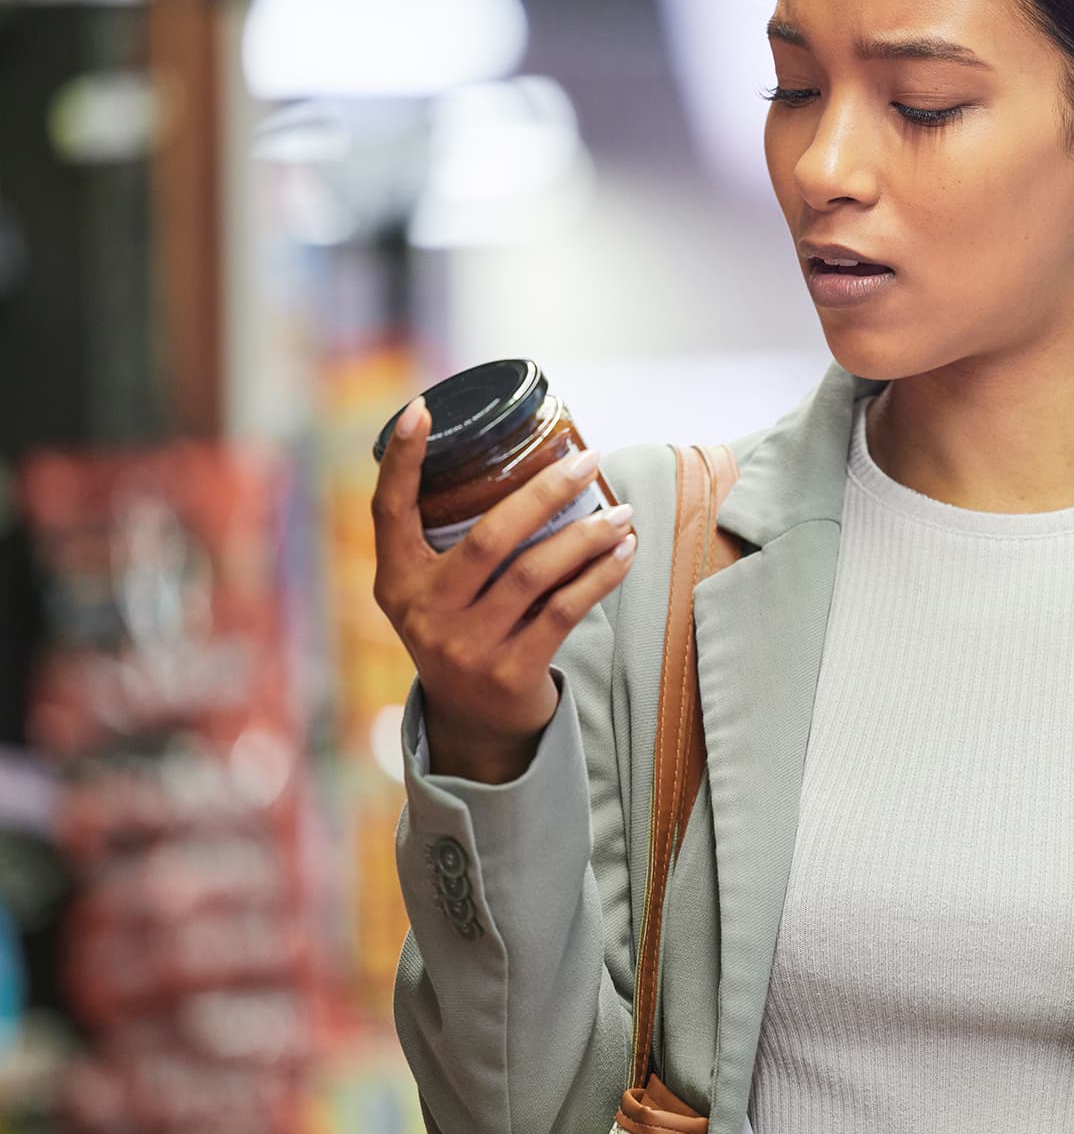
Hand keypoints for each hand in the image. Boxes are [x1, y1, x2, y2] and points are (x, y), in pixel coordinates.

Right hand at [370, 397, 638, 782]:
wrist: (476, 724)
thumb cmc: (467, 631)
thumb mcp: (441, 592)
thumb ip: (458, 542)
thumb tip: (528, 463)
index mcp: (397, 582)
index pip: (389, 511)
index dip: (402, 460)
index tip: (422, 408)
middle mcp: (423, 613)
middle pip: (489, 537)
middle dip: (543, 492)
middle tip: (588, 459)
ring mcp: (465, 646)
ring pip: (536, 573)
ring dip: (588, 536)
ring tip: (623, 512)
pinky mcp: (509, 672)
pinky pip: (565, 610)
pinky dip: (600, 575)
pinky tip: (624, 552)